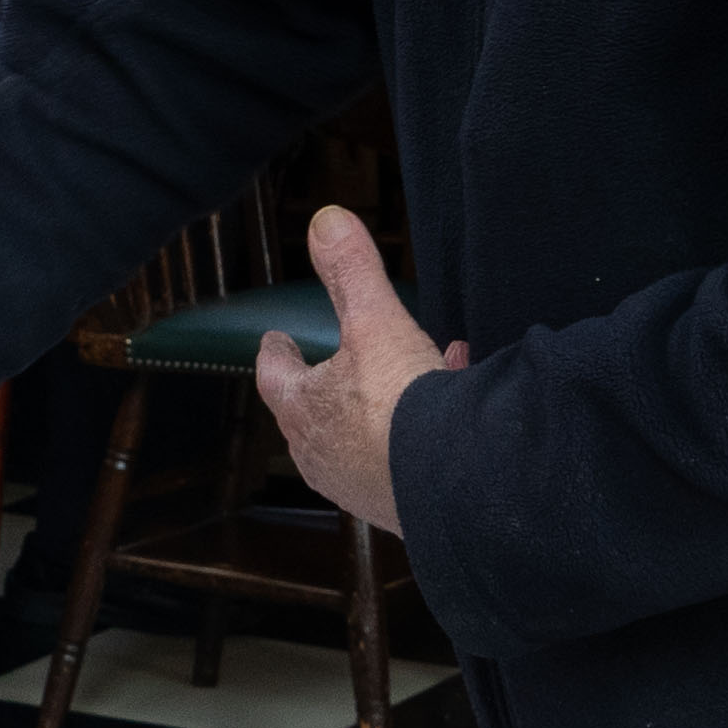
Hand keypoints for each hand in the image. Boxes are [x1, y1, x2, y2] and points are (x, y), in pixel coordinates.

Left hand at [251, 207, 469, 539]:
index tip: (275, 341)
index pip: (274, 376)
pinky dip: (412, 437)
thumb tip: (326, 221)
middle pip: (309, 416)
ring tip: (403, 387)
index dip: (276, 355)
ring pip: (354, 442)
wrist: (453, 485)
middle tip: (331, 370)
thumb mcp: (377, 323)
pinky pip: (397, 463)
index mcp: (303, 409)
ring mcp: (357, 487)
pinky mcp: (395, 506)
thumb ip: (352, 272)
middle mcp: (321, 455)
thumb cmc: (401, 408)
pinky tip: (446, 421)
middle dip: (322, 390)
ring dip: (372, 414)